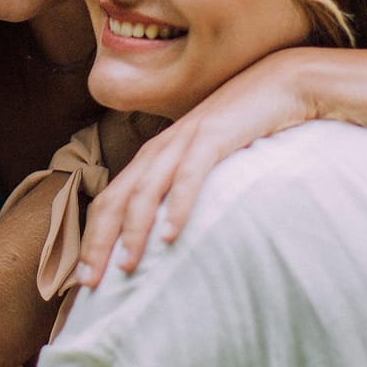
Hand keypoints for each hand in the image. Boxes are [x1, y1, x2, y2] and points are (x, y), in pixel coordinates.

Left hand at [78, 48, 318, 285]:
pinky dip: (178, 205)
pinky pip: (190, 175)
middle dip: (99, 241)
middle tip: (89, 282)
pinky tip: (171, 235)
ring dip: (134, 230)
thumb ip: (185, 187)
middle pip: (116, 198)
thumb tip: (172, 233)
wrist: (282, 83)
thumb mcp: (206, 161)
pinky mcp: (214, 136)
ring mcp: (185, 140)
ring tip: (126, 267)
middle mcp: (161, 148)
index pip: (111, 200)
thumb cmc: (245, 128)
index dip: (93, 238)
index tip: (84, 278)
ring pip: (146, 189)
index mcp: (154, 156)